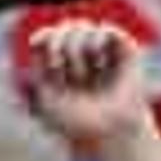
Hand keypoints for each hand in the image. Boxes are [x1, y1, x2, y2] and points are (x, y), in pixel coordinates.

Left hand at [27, 20, 153, 150]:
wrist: (111, 134)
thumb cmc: (77, 122)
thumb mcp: (44, 96)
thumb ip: (36, 67)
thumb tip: (35, 39)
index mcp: (63, 66)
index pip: (48, 36)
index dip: (44, 38)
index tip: (40, 49)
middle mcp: (83, 58)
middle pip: (64, 28)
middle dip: (60, 46)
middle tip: (62, 68)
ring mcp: (105, 54)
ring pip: (83, 27)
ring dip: (77, 49)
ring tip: (85, 72)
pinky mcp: (125, 54)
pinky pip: (108, 30)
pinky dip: (98, 39)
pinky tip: (97, 56)